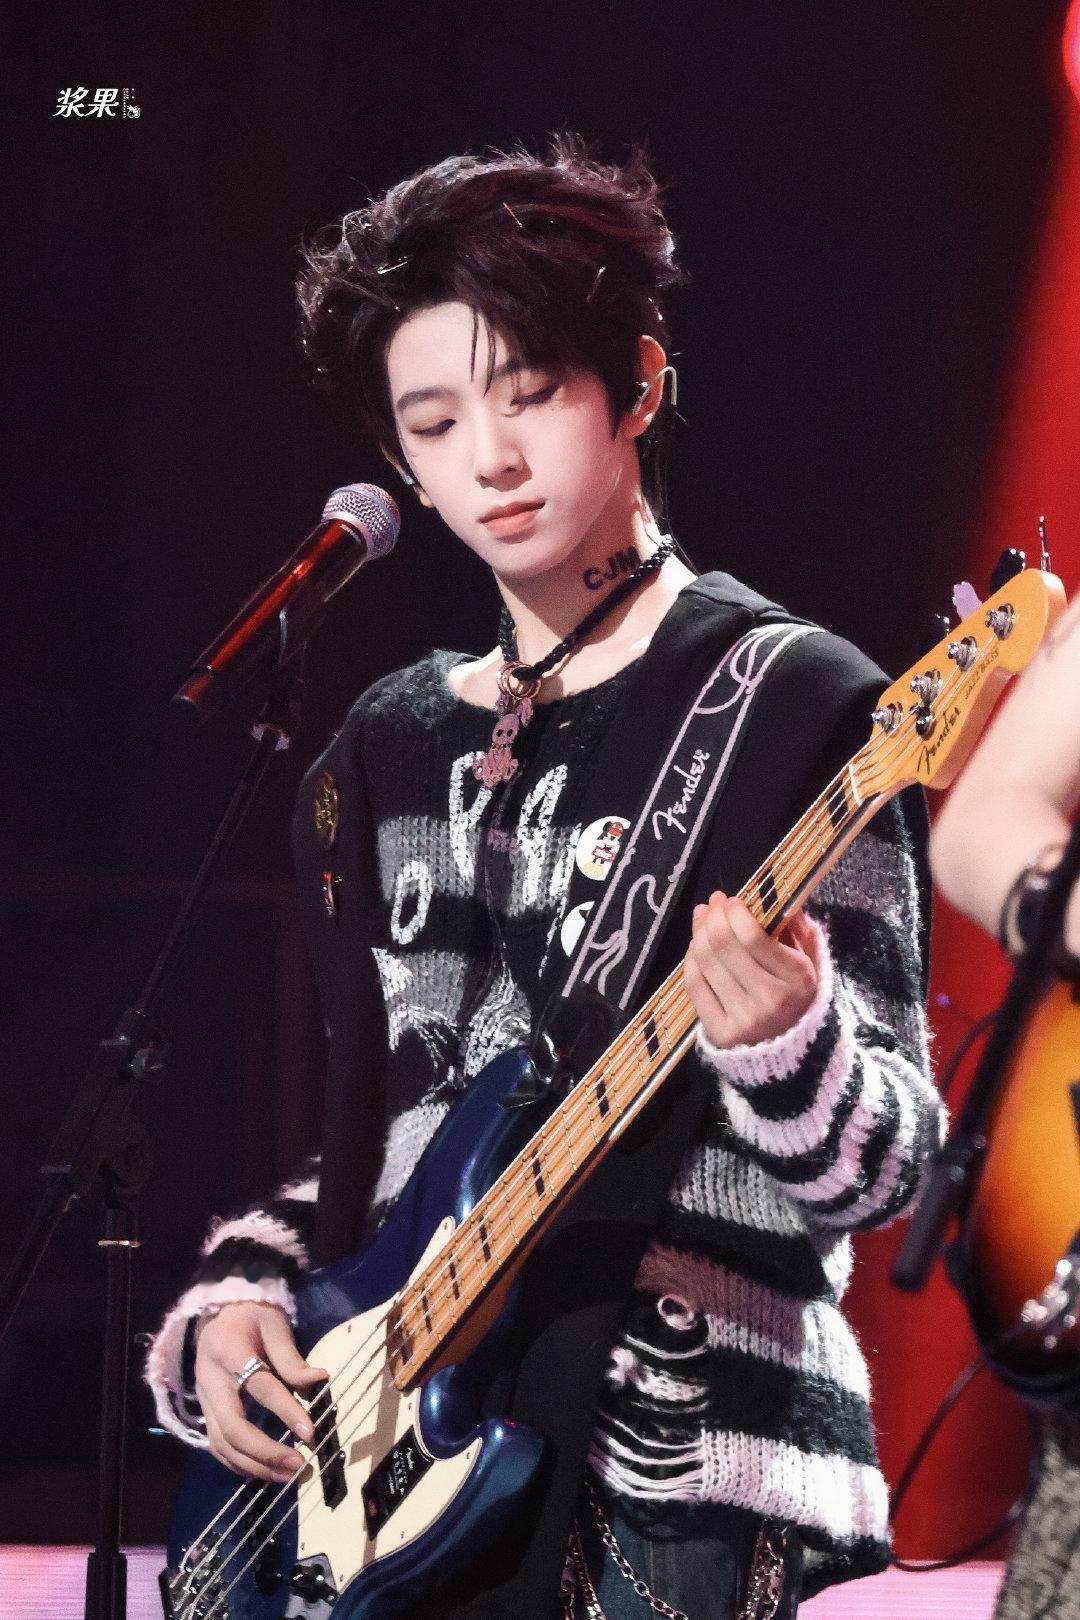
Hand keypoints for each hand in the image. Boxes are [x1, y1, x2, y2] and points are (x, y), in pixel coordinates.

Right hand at [194, 1301, 327, 1482]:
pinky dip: (240, 1464)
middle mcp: (209, 1381)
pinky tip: (266, 1471)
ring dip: (255, 1466)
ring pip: (222, 1444)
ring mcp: (203, 1399)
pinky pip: (218, 1446)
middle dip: (266, 1452)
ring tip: (288, 1475)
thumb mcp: (274, 1324)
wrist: (221, 1311)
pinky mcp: (205, 1412)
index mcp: (228, 1351)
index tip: (310, 1432)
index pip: (259, 1387)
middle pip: (232, 1427)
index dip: (285, 1410)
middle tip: (299, 1465)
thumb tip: (319, 1379)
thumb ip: (291, 1357)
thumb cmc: (252, 1315)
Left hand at [683, 892, 817, 1049]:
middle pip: (725, 946)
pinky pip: (695, 985)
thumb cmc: (798, 997)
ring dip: (699, 933)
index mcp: (797, 979)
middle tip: (711, 904)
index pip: (754, 938)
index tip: (731, 900)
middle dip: (713, 917)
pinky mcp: (721, 1033)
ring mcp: (743, 1019)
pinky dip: (691, 960)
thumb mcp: (810, 962)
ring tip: (702, 919)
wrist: (791, 1054)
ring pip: (706, 962)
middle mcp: (770, 1000)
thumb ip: (796, 928)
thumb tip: (775, 896)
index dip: (735, 913)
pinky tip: (696, 947)